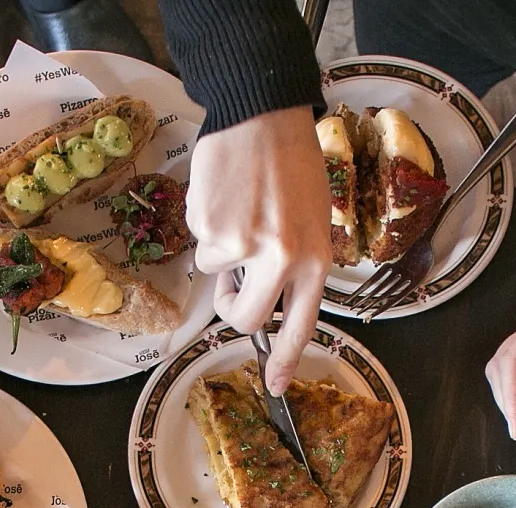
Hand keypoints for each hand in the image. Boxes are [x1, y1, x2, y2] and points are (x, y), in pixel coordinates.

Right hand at [188, 106, 332, 393]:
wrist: (261, 114)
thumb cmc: (291, 163)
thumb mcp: (312, 219)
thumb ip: (294, 264)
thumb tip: (265, 301)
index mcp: (315, 260)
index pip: (300, 325)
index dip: (284, 360)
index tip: (274, 386)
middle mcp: (282, 259)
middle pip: (244, 318)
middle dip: (229, 307)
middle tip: (229, 284)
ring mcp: (243, 245)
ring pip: (214, 273)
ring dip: (218, 246)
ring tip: (238, 207)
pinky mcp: (210, 227)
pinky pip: (199, 240)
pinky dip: (205, 221)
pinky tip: (224, 192)